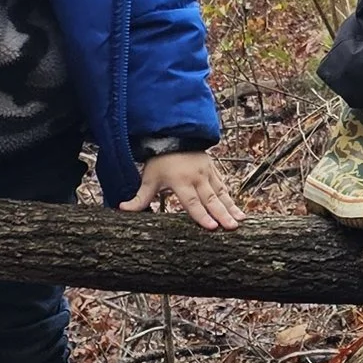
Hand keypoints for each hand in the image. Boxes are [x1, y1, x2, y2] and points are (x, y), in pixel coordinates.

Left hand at [123, 149, 244, 228]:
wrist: (174, 135)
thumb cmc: (160, 160)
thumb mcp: (149, 178)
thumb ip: (140, 197)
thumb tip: (122, 209)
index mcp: (181, 182)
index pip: (192, 202)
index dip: (201, 215)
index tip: (212, 227)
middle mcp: (197, 178)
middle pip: (211, 200)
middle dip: (222, 215)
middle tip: (232, 228)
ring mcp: (207, 174)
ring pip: (221, 194)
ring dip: (231, 208)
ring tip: (240, 221)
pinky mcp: (213, 171)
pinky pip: (223, 186)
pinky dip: (231, 199)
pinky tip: (238, 211)